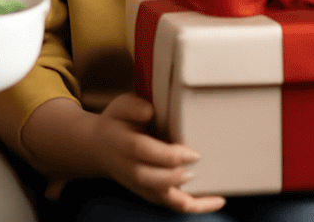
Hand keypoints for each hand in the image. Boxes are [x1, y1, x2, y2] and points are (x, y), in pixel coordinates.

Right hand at [93, 94, 225, 213]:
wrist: (97, 148)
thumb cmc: (115, 123)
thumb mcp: (119, 106)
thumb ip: (133, 106)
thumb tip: (149, 111)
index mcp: (121, 143)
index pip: (143, 152)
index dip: (167, 155)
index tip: (190, 151)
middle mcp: (129, 169)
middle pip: (152, 179)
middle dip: (176, 175)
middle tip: (197, 164)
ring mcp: (139, 185)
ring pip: (163, 199)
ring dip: (188, 199)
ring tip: (214, 194)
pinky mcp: (149, 193)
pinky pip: (171, 205)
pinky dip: (194, 206)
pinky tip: (216, 201)